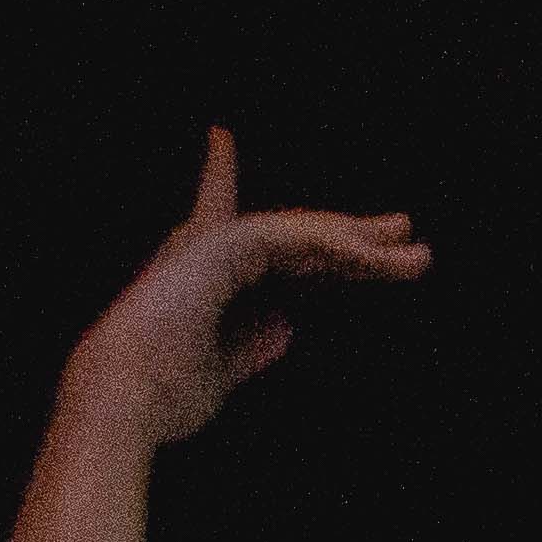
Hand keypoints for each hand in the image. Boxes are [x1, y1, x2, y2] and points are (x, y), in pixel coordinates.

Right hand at [59, 131, 426, 451]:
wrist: (124, 403)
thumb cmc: (164, 394)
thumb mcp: (225, 368)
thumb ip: (255, 343)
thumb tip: (288, 323)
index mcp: (205, 277)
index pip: (246, 239)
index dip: (253, 198)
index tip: (229, 139)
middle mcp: (206, 248)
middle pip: (293, 236)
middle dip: (350, 236)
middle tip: (406, 233)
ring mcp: (211, 243)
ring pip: (302, 236)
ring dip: (363, 248)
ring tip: (417, 259)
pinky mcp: (221, 247)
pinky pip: (293, 240)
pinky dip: (337, 249)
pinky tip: (376, 262)